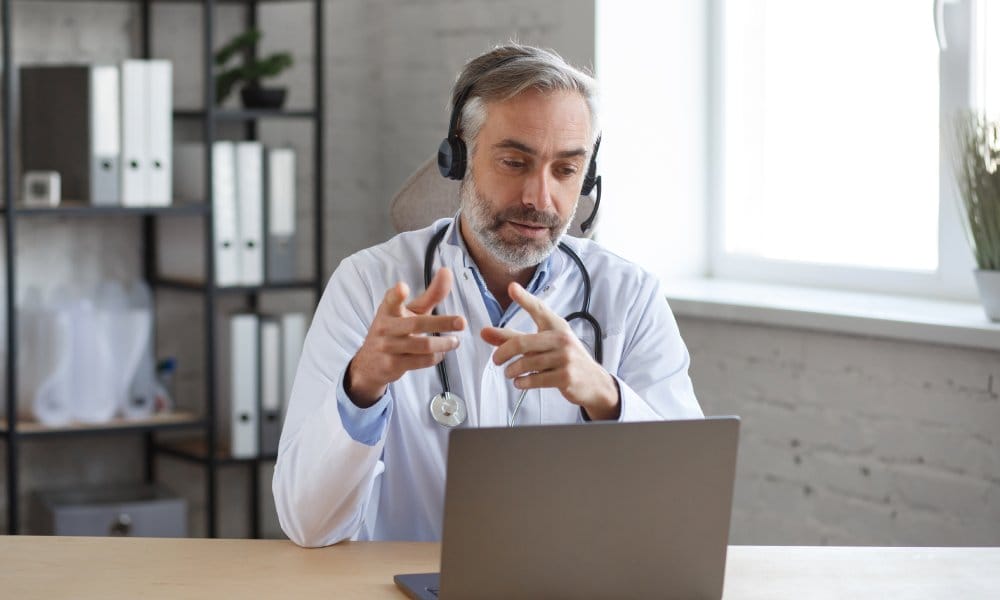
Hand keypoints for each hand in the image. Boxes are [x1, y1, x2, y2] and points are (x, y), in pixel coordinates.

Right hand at [346, 268, 465, 406]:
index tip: (402, 287)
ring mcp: (388, 347)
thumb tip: (447, 271)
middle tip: (462, 322)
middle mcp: (386, 327)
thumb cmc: (396, 330)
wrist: (370, 362)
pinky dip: (436, 357)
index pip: (391, 300)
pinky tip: (441, 353)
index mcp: (388, 309)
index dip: (397, 294)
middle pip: (417, 324)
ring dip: (443, 344)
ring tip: (455, 341)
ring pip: (422, 345)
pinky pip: (421, 361)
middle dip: (442, 322)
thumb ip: (431, 294)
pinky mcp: (393, 364)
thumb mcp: (410, 311)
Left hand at [481, 282, 619, 420]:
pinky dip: (522, 382)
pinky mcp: (565, 377)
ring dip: (512, 370)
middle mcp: (561, 339)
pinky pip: (535, 379)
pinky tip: (520, 382)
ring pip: (527, 363)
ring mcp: (565, 358)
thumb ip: (512, 338)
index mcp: (557, 326)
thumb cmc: (565, 358)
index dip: (524, 299)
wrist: (593, 382)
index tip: (511, 288)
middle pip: (522, 342)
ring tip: (509, 373)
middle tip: (495, 360)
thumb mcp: (543, 344)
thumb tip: (484, 332)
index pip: (539, 309)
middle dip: (503, 352)